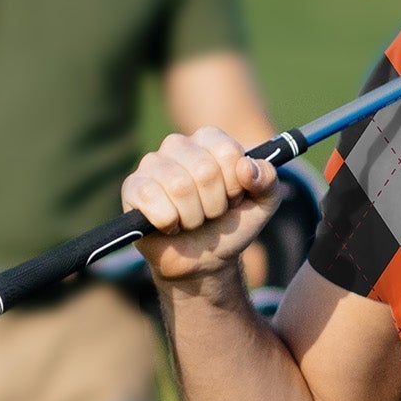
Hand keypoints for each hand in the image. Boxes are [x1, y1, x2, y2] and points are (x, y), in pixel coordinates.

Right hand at [123, 128, 283, 283]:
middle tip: (211, 213)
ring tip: (191, 220)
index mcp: (209, 140)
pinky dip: (168, 222)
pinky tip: (170, 225)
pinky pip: (151, 200)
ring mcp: (152, 164)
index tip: (233, 198)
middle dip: (215, 205)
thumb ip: (268, 180)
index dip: (235, 184)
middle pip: (205, 170)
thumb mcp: (263, 204)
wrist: (204, 260)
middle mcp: (178, 145)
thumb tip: (246, 167)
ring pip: (179, 186)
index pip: (228, 151)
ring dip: (193, 217)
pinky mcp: (132, 187)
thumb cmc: (230, 225)